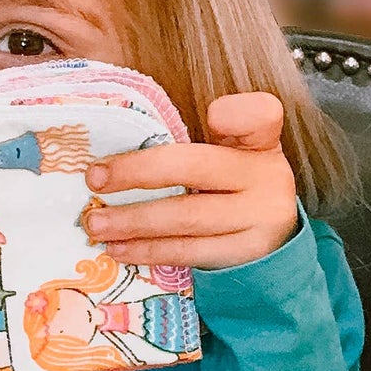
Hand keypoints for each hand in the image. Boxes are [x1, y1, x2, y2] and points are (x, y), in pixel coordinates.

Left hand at [81, 92, 298, 273]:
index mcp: (262, 142)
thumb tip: (114, 153)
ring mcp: (262, 219)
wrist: (275, 243)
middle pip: (197, 168)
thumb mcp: (234, 155)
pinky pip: (189, 252)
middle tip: (94, 178)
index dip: (236, 114)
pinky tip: (119, 248)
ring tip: (95, 223)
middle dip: (138, 172)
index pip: (260, 116)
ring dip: (133, 221)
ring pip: (187, 217)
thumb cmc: (237, 188)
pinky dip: (148, 250)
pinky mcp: (247, 256)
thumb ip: (197, 141)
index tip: (213, 114)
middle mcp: (268, 177)